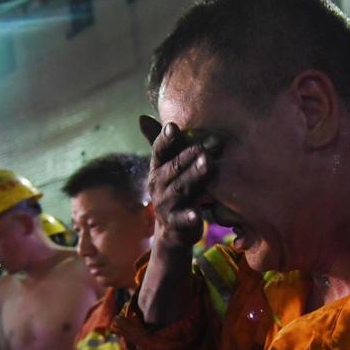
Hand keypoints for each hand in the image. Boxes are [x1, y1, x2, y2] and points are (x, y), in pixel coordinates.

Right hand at [141, 115, 212, 251]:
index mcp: (158, 169)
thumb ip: (161, 144)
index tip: (173, 127)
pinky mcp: (175, 225)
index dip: (165, 139)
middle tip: (204, 145)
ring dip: (193, 176)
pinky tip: (197, 215)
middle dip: (187, 156)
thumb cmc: (173, 190)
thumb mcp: (167, 167)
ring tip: (207, 164)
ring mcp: (165, 206)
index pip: (159, 151)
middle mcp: (158, 186)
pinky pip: (182, 220)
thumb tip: (141, 117)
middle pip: (173, 168)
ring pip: (180, 189)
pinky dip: (188, 218)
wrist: (171, 231)